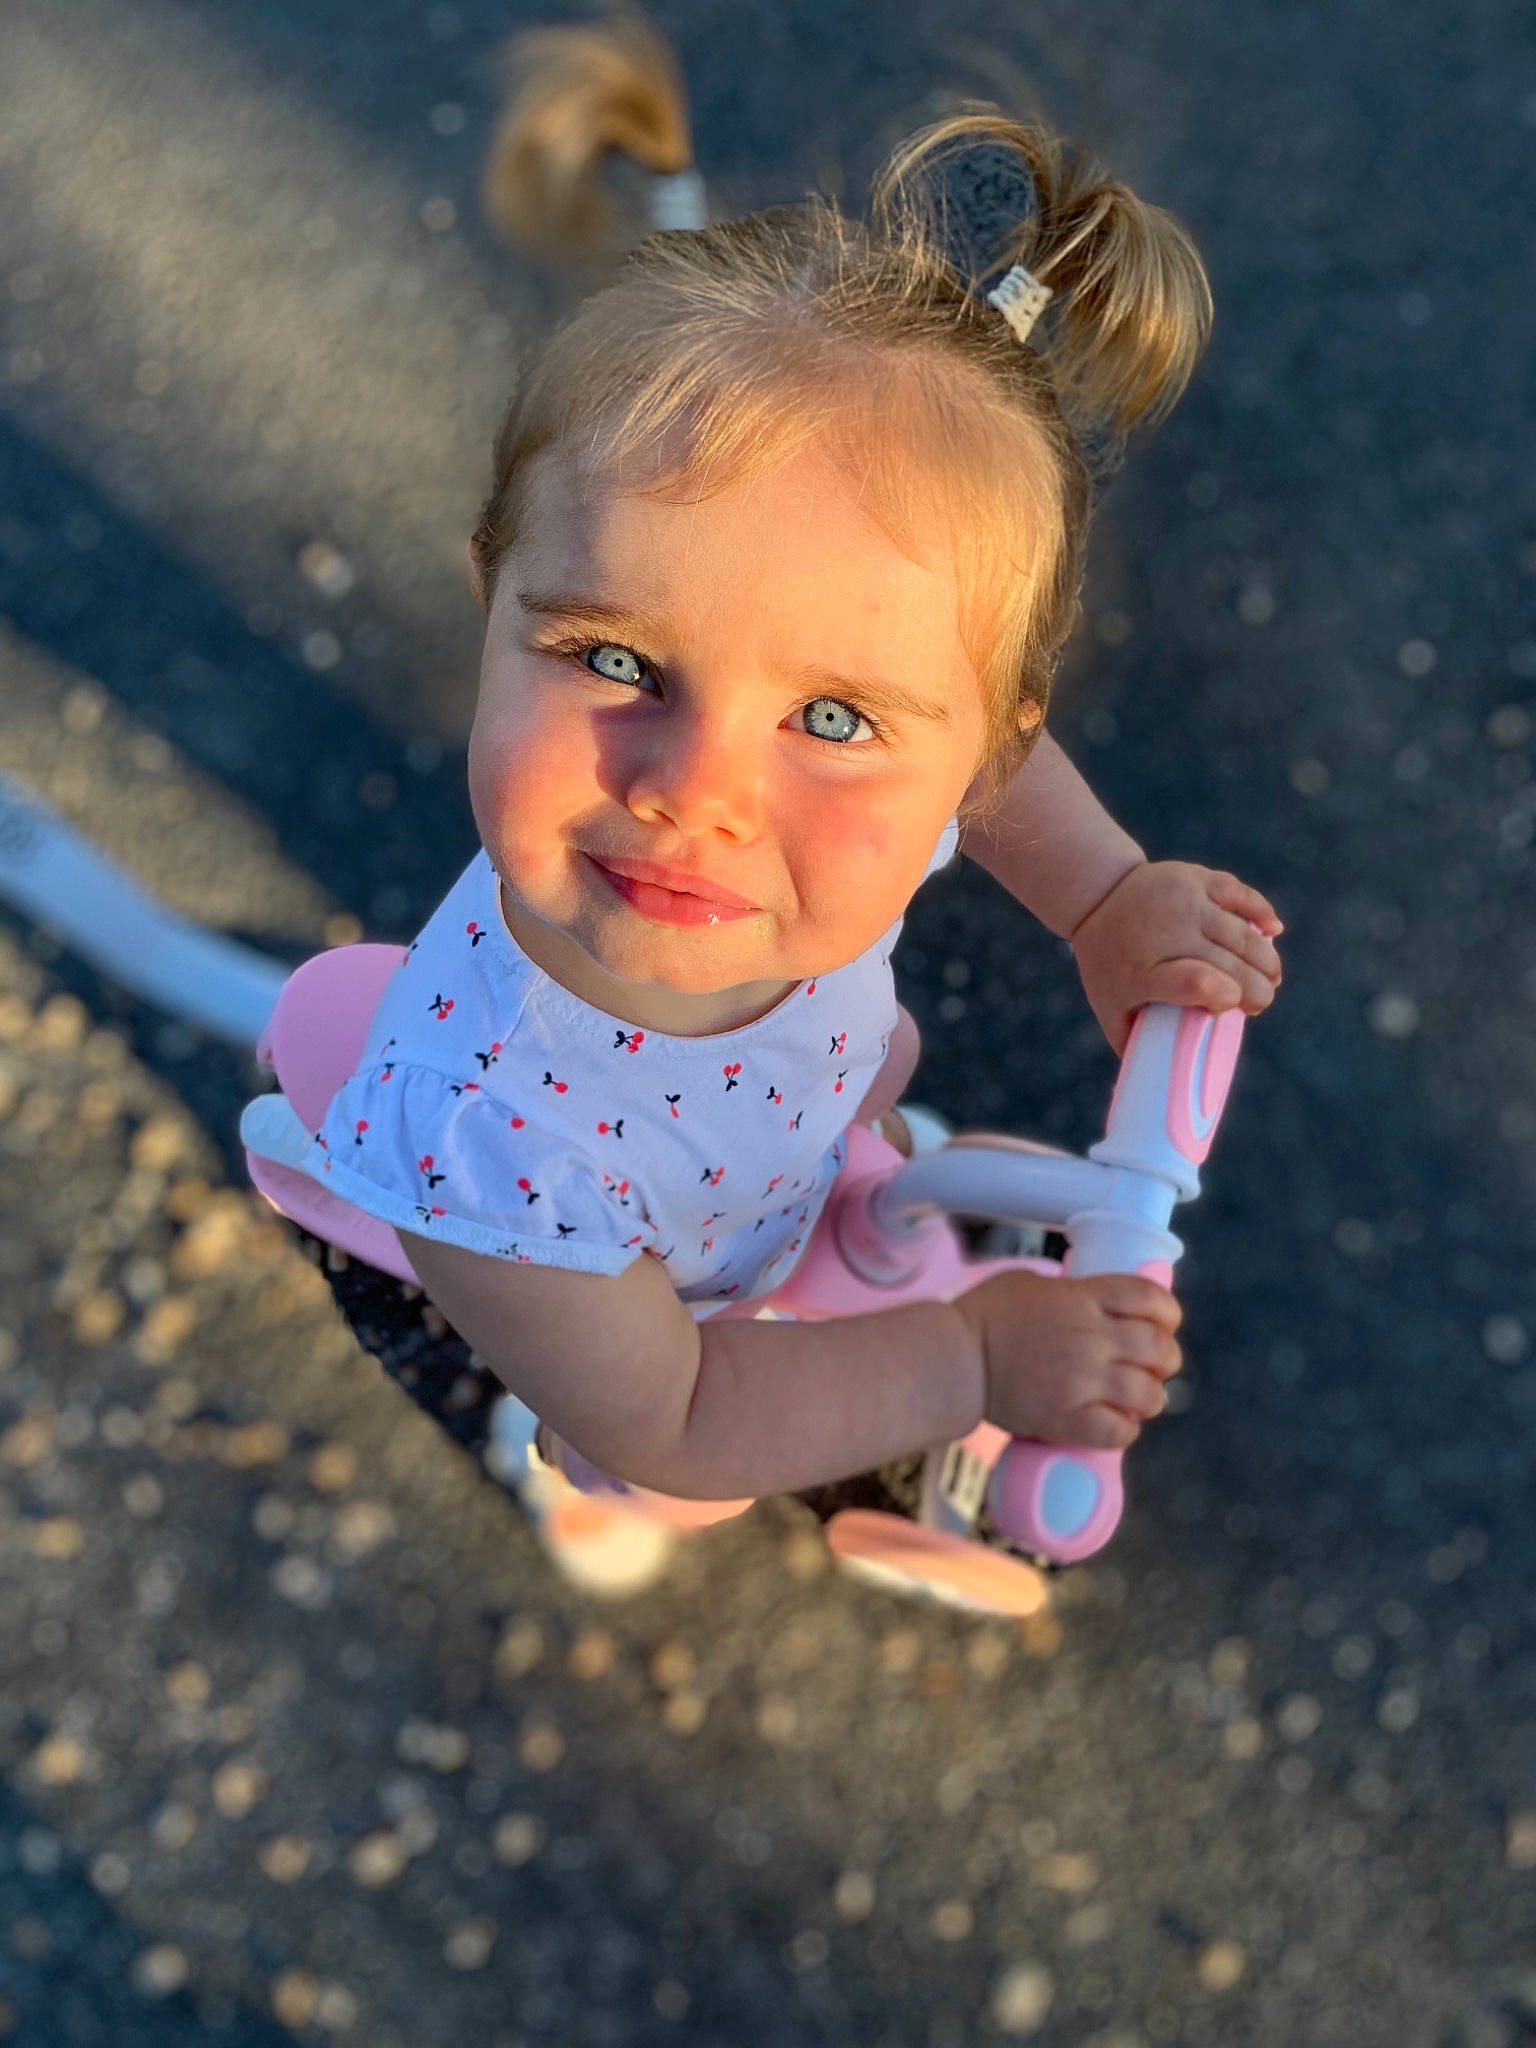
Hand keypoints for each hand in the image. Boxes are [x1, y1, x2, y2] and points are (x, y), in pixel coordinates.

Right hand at [954, 1269, 1182, 1451]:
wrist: (954, 1359)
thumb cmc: (983, 1315)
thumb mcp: (1029, 1283)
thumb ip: (1068, 1291)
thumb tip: (1088, 1300)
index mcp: (1084, 1298)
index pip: (1149, 1297)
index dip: (1167, 1311)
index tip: (1163, 1322)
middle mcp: (1093, 1338)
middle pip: (1158, 1347)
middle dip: (1165, 1357)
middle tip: (1153, 1365)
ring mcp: (1084, 1381)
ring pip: (1148, 1393)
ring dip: (1151, 1396)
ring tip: (1138, 1399)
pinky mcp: (1070, 1420)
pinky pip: (1119, 1431)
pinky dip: (1126, 1429)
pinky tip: (1118, 1424)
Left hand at [1070, 861, 1282, 1054]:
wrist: (1096, 897)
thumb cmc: (1108, 964)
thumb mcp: (1109, 1005)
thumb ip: (1133, 1042)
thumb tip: (1161, 1089)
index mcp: (1141, 970)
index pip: (1194, 983)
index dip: (1223, 997)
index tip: (1229, 1009)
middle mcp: (1165, 933)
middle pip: (1230, 965)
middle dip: (1258, 991)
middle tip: (1259, 1003)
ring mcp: (1183, 901)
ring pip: (1243, 934)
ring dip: (1267, 961)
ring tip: (1271, 979)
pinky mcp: (1195, 878)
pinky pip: (1239, 894)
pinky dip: (1261, 913)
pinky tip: (1273, 932)